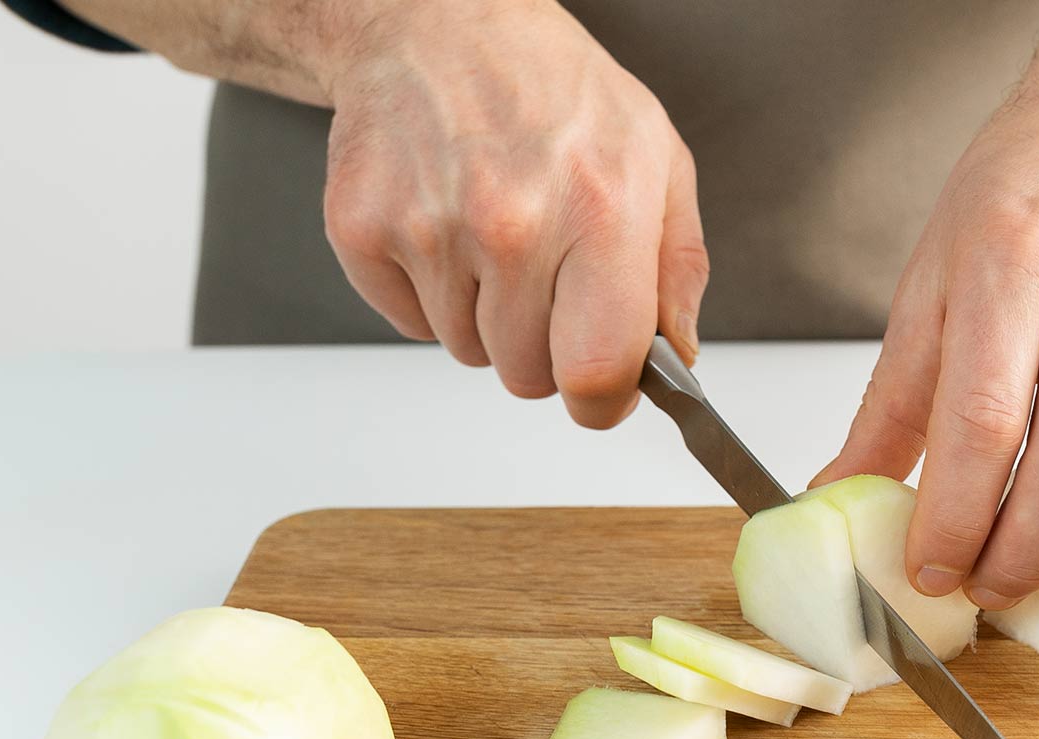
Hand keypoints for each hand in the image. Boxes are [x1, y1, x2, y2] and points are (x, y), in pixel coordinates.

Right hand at [320, 0, 706, 426]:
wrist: (438, 23)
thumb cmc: (554, 89)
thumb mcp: (656, 158)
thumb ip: (676, 269)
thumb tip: (674, 357)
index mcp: (600, 209)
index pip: (596, 369)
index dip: (603, 401)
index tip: (602, 393)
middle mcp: (512, 223)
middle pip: (528, 376)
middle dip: (545, 347)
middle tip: (547, 276)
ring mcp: (430, 228)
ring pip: (469, 353)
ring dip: (487, 317)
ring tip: (496, 235)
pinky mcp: (362, 230)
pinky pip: (411, 325)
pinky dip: (432, 295)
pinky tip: (449, 225)